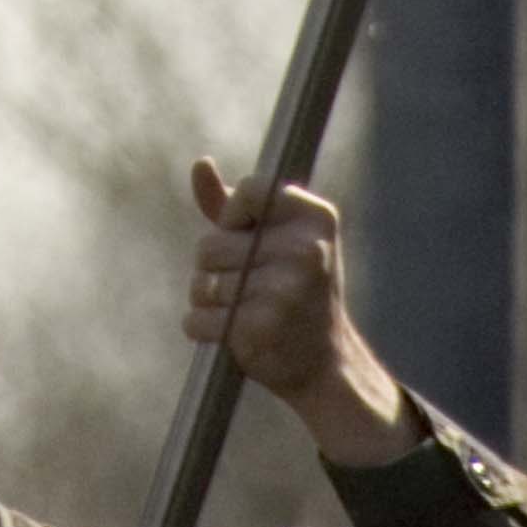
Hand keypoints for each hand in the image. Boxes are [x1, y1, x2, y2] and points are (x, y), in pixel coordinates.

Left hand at [183, 160, 420, 467]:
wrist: (328, 364)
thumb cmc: (296, 290)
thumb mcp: (278, 239)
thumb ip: (234, 204)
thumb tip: (200, 163)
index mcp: (316, 217)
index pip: (248, 190)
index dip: (233, 217)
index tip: (248, 238)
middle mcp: (305, 250)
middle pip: (210, 244)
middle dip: (215, 267)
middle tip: (251, 287)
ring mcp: (284, 290)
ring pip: (201, 283)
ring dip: (208, 301)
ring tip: (243, 310)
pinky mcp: (260, 327)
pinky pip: (197, 319)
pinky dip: (202, 328)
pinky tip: (232, 334)